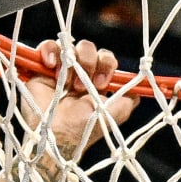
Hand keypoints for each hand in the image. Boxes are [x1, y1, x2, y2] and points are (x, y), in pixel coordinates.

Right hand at [22, 38, 139, 158]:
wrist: (56, 136)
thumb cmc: (84, 129)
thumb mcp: (117, 114)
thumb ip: (129, 98)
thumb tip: (139, 88)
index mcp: (95, 82)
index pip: (105, 59)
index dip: (107, 64)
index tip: (103, 83)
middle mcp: (78, 74)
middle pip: (89, 48)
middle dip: (90, 62)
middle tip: (82, 86)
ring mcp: (59, 71)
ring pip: (71, 45)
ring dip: (72, 61)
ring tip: (67, 83)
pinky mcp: (40, 68)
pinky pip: (48, 46)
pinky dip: (52, 51)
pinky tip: (51, 66)